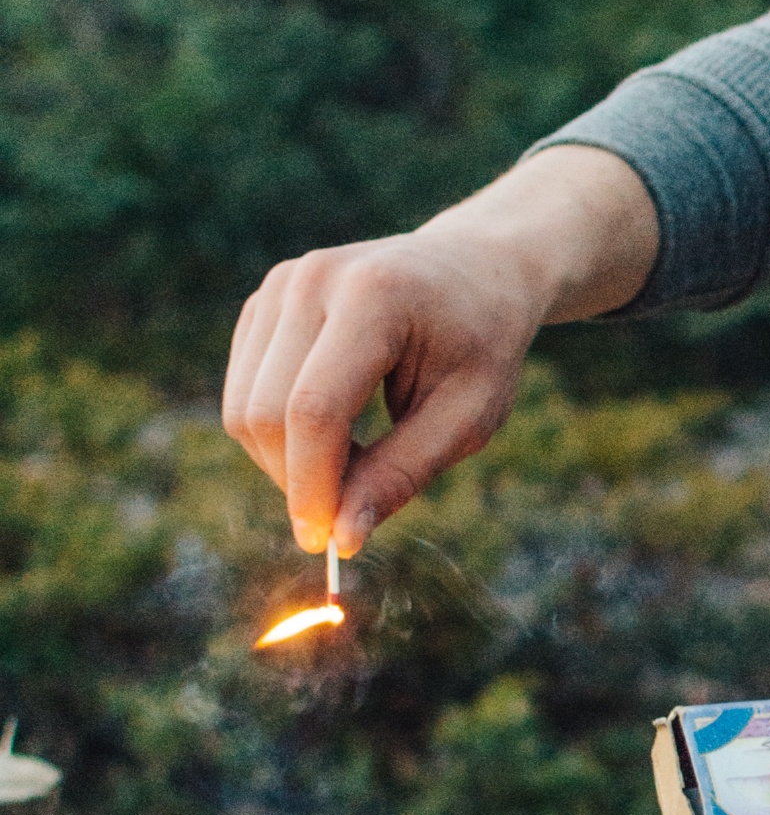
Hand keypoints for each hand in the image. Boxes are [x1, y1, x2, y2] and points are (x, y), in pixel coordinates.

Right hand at [223, 149, 659, 552]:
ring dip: (287, 461)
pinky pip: (244, 392)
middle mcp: (311, 280)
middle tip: (352, 510)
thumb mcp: (468, 417)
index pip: (314, 409)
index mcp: (372, 297)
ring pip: (242, 408)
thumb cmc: (482, 345)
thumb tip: (341, 540)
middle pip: (266, 412)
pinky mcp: (263, 303)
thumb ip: (402, 475)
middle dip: (298, 480)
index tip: (327, 545)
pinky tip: (337, 432)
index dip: (312, 485)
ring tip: (357, 462)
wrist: (476, 270)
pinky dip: (280, 434)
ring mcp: (279, 286)